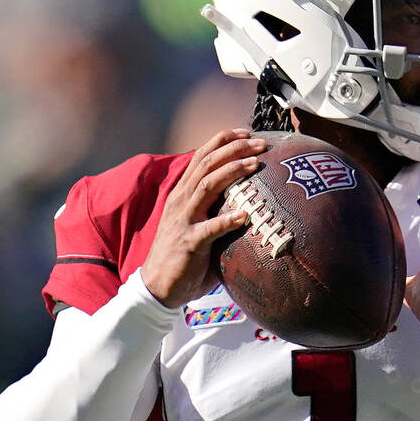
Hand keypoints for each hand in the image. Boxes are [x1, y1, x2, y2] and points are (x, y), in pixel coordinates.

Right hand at [140, 128, 265, 307]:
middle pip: (207, 163)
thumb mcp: (200, 225)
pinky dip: (226, 220)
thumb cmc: (185, 256)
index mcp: (183, 193)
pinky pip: (209, 229)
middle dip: (235, 148)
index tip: (248, 133)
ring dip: (232, 172)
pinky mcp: (188, 243)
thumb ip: (220, 212)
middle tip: (261, 143)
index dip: (224, 140)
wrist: (158, 287)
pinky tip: (245, 215)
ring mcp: (183, 220)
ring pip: (206, 185)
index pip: (202, 156)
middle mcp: (181, 200)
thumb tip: (256, 206)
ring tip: (255, 164)